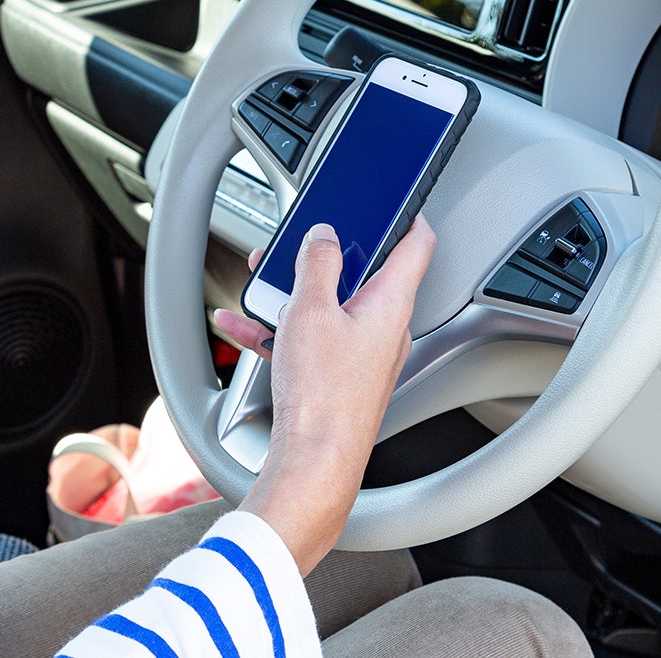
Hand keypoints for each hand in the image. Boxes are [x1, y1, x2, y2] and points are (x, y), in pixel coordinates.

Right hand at [214, 217, 434, 574]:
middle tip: (299, 242)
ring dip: (294, 293)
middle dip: (325, 255)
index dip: (409, 214)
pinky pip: (311, 339)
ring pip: (330, 307)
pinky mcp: (340, 378)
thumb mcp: (311, 310)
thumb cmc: (324, 396)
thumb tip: (323, 236)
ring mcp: (363, 355)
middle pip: (362, 274)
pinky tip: (243, 325)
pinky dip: (281, 329)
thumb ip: (317, 263)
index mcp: (390, 304)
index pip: (417, 245)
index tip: (397, 198)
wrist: (314, 463)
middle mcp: (384, 328)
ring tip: (260, 287)